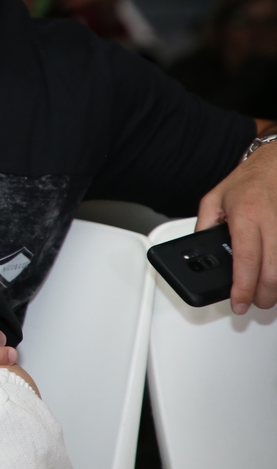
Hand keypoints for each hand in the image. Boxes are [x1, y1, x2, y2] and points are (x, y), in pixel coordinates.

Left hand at [196, 139, 276, 312]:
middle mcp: (271, 223)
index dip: (243, 287)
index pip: (246, 260)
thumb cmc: (247, 181)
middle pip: (272, 272)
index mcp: (246, 216)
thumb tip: (200, 250)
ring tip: (265, 294)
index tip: (239, 303)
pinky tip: (275, 278)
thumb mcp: (213, 200)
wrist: (275, 165)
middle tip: (253, 304)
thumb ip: (204, 226)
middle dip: (263, 296)